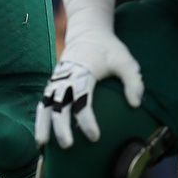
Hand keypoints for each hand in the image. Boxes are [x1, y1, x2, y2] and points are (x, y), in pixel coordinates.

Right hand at [36, 33, 143, 148]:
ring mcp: (57, 79)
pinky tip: (42, 134)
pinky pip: (44, 101)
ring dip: (42, 123)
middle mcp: (66, 76)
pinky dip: (41, 117)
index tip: (94, 137)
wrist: (87, 32)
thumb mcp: (125, 60)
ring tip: (41, 145)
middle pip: (59, 104)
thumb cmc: (109, 49)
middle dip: (60, 126)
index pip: (81, 99)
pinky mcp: (54, 82)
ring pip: (45, 103)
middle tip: (67, 146)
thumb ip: (133, 81)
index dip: (86, 120)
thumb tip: (135, 104)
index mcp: (83, 71)